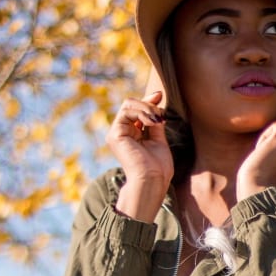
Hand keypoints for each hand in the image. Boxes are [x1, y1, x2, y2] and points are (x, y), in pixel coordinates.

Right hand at [106, 91, 173, 221]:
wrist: (152, 180)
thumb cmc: (157, 167)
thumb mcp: (158, 138)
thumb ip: (154, 120)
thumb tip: (156, 98)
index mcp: (131, 135)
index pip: (137, 110)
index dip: (148, 101)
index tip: (160, 95)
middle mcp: (122, 133)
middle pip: (132, 104)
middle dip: (148, 104)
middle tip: (160, 114)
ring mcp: (116, 134)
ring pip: (128, 104)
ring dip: (146, 108)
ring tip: (156, 120)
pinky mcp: (114, 134)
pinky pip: (126, 111)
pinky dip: (141, 112)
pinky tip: (151, 122)